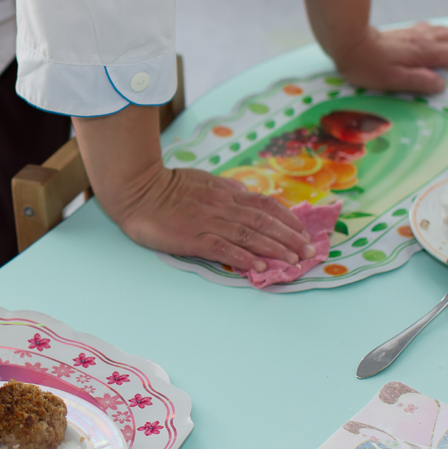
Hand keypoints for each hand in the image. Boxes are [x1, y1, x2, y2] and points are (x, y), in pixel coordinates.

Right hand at [114, 165, 315, 271]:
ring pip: (250, 235)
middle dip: (290, 237)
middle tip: (310, 252)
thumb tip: (247, 196)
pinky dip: (244, 257)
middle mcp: (223, 207)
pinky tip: (259, 268)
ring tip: (294, 262)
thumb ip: (225, 190)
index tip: (304, 232)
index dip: (288, 219)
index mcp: (226, 193)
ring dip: (275, 249)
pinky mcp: (193, 238)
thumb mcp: (203, 181)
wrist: (137, 190)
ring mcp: (208, 223)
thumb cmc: (166, 186)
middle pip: (264, 221)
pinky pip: (224, 248)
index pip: (265, 205)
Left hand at [334, 22, 447, 94]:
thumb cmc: (368, 66)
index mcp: (426, 51)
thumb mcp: (393, 81)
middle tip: (436, 69)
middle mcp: (427, 37)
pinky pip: (432, 29)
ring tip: (430, 60)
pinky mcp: (408, 29)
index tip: (437, 78)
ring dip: (447, 45)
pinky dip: (433, 38)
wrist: (350, 43)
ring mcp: (418, 31)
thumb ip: (420, 82)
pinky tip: (419, 50)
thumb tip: (441, 84)